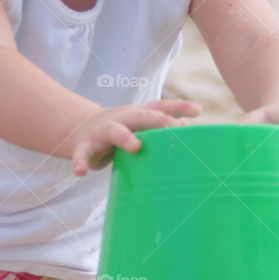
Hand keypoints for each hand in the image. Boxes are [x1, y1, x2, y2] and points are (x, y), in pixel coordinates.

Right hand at [71, 99, 200, 175]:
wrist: (80, 129)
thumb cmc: (120, 130)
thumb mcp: (140, 125)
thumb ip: (161, 127)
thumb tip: (190, 130)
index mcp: (136, 114)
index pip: (160, 106)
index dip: (179, 106)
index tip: (198, 110)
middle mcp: (121, 118)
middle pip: (141, 115)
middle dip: (158, 120)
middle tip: (175, 126)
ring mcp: (102, 131)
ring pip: (114, 131)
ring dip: (125, 137)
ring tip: (135, 146)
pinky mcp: (85, 146)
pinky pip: (82, 154)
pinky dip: (80, 162)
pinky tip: (81, 172)